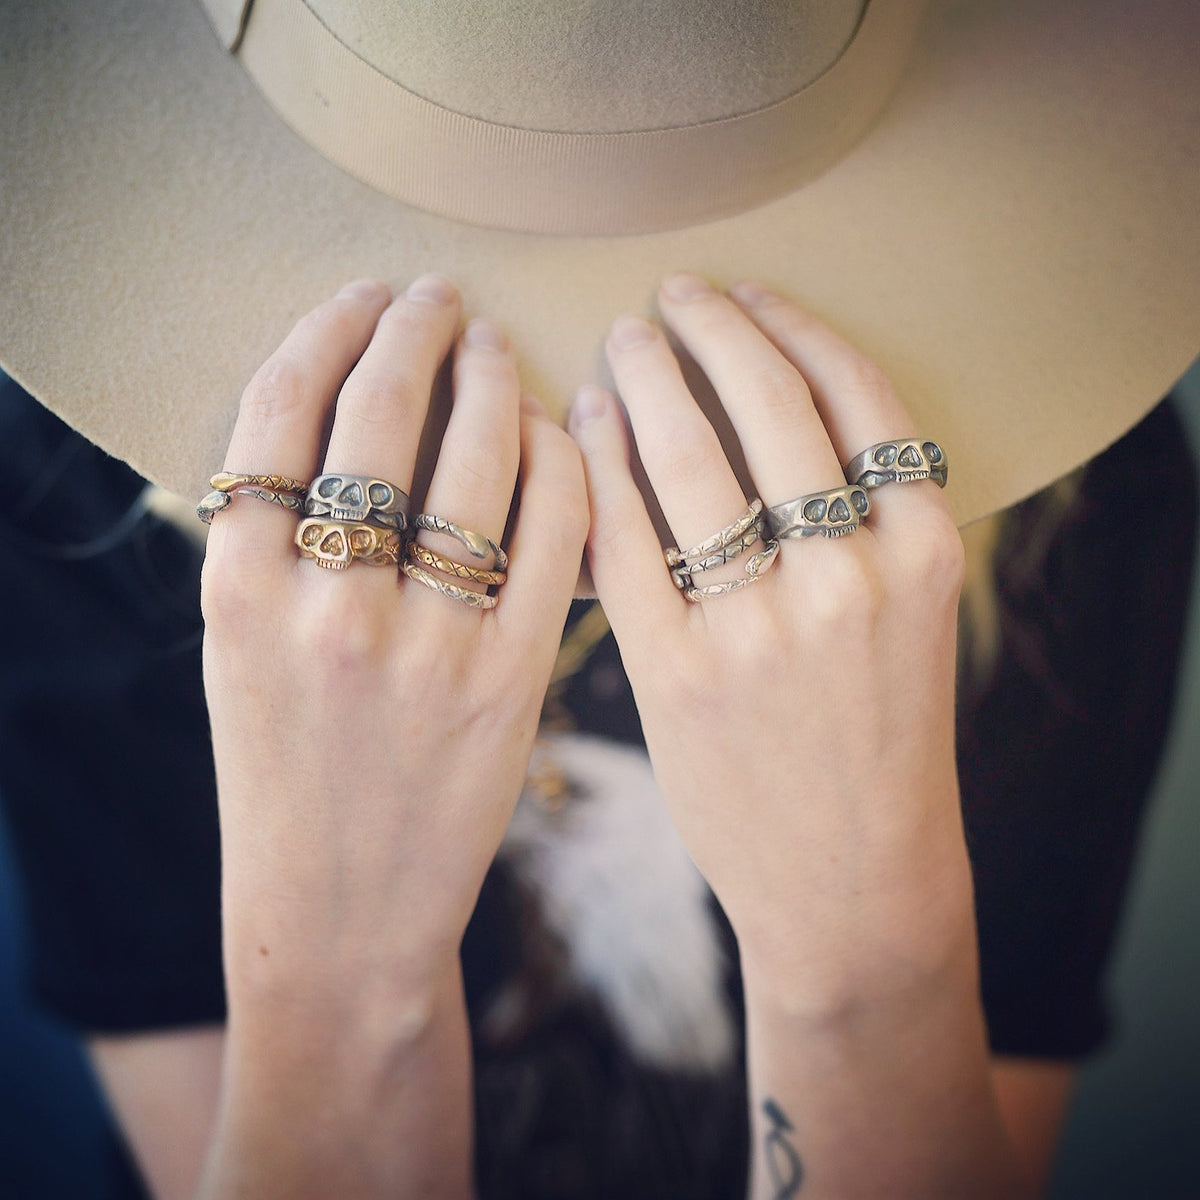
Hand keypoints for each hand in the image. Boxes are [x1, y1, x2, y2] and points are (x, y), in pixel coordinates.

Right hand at [201, 276, 587, 1017]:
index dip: (327, 330)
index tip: (362, 295)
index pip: (277, 409)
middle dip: (415, 330)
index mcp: (237, 589)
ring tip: (498, 351)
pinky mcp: (511, 682)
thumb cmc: (286, 777)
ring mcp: (426, 646)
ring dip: (495, 383)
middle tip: (440, 298)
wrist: (341, 910)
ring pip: (478, 461)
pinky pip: (554, 535)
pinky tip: (559, 433)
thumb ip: (270, 543)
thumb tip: (338, 413)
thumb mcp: (236, 653)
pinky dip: (562, 465)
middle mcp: (326, 606)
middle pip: (379, 414)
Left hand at [570, 274, 971, 1010]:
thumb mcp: (908, 618)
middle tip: (667, 295)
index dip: (791, 324)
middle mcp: (849, 578)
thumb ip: (860, 521)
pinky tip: (585, 423)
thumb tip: (759, 406)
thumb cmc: (878, 739)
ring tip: (624, 342)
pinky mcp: (675, 672)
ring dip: (646, 379)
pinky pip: (624, 538)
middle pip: (767, 405)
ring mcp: (759, 627)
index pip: (856, 392)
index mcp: (923, 551)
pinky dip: (599, 466)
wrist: (851, 873)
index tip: (746, 290)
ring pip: (687, 457)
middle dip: (709, 329)